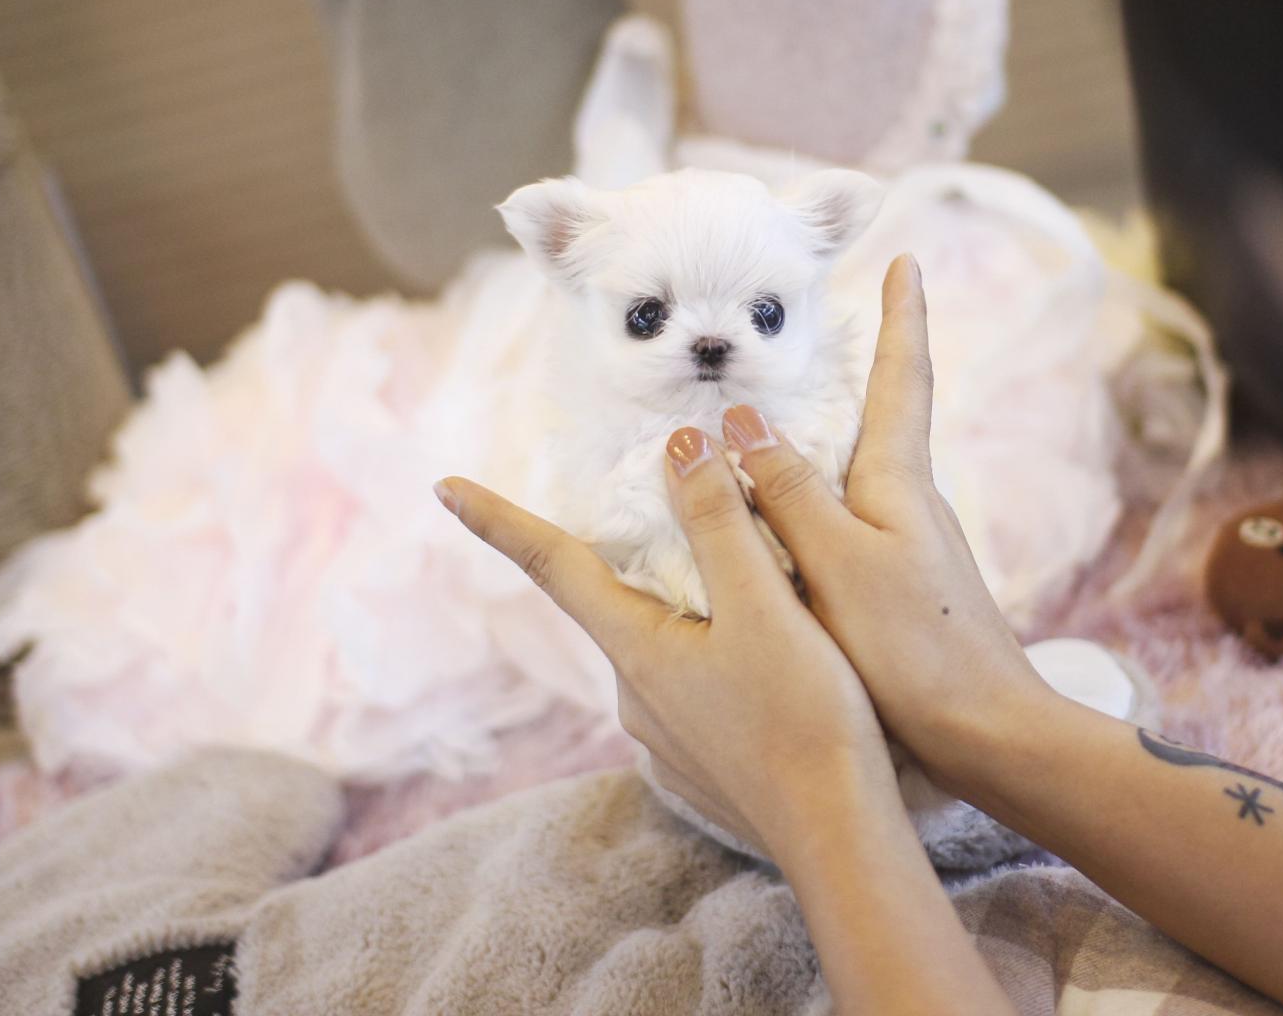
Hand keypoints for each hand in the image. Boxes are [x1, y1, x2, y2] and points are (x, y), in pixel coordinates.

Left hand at [435, 426, 906, 865]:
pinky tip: (769, 657)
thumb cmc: (806, 718)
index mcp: (636, 646)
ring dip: (687, 606)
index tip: (443, 486)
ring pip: (661, 640)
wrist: (840, 836)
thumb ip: (719, 522)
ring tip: (751, 590)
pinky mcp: (701, 758)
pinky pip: (693, 680)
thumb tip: (680, 446)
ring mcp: (664, 734)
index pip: (551, 563)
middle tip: (666, 511)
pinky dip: (715, 649)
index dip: (496, 519)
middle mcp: (634, 693)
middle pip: (617, 597)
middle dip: (631, 554)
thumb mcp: (765, 605)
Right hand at [719, 255, 1046, 798]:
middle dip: (865, 367)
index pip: (905, 378)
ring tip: (775, 415)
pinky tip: (776, 525)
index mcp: (900, 482)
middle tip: (834, 322)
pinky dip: (808, 502)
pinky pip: (842, 523)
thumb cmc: (917, 651)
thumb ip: (788, 492)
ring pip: (857, 473)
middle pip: (884, 418)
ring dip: (824, 437)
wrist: (989, 738)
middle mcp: (910, 504)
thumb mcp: (838, 565)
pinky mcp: (895, 592)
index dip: (903, 317)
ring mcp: (907, 549)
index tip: (905, 259)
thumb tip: (738, 420)